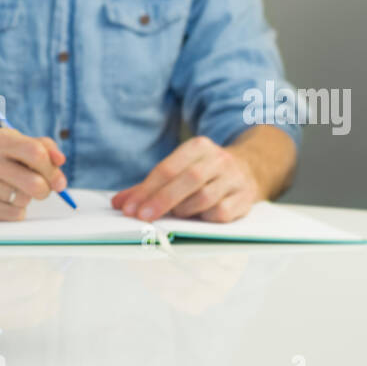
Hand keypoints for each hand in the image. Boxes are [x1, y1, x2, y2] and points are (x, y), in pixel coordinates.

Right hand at [0, 127, 66, 219]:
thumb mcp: (14, 143)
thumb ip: (43, 147)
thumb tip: (60, 161)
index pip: (35, 152)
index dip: (52, 169)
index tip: (58, 179)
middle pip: (33, 182)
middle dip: (45, 189)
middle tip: (42, 190)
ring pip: (24, 199)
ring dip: (27, 199)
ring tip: (15, 191)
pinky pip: (13, 213)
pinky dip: (17, 211)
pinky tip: (6, 201)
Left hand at [112, 136, 260, 222]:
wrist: (248, 169)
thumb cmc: (202, 174)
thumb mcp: (177, 171)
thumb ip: (147, 187)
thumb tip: (118, 203)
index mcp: (198, 147)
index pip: (168, 168)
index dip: (146, 190)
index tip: (129, 209)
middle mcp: (219, 159)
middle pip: (188, 179)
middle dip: (162, 200)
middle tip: (142, 217)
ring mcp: (234, 178)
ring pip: (205, 197)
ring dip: (184, 210)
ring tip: (175, 215)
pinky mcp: (245, 198)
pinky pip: (222, 213)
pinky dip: (205, 218)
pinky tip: (198, 218)